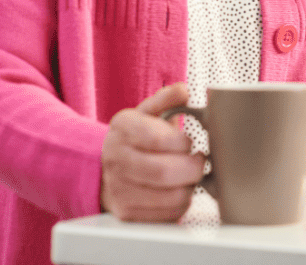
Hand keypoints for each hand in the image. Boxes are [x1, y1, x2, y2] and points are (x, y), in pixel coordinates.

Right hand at [100, 83, 205, 221]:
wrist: (106, 166)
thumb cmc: (136, 137)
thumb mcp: (147, 112)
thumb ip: (167, 98)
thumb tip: (183, 90)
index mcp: (123, 128)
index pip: (157, 138)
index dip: (182, 142)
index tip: (189, 142)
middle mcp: (116, 160)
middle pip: (164, 172)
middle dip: (193, 167)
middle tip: (199, 161)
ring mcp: (119, 189)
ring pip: (169, 197)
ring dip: (190, 187)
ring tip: (189, 175)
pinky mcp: (127, 213)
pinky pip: (167, 215)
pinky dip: (182, 204)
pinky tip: (179, 189)